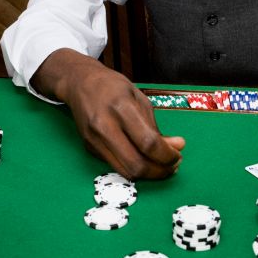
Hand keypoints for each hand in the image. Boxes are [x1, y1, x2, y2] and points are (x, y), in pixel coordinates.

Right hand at [32, 49, 184, 179]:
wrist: (80, 84)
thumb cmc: (113, 87)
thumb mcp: (140, 99)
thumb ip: (156, 126)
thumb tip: (177, 147)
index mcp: (121, 108)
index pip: (148, 143)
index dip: (167, 155)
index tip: (177, 155)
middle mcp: (105, 126)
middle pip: (136, 164)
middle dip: (160, 171)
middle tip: (172, 166)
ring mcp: (95, 140)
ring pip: (126, 171)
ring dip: (148, 174)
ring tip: (161, 165)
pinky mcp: (90, 148)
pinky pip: (117, 166)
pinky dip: (134, 167)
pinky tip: (143, 159)